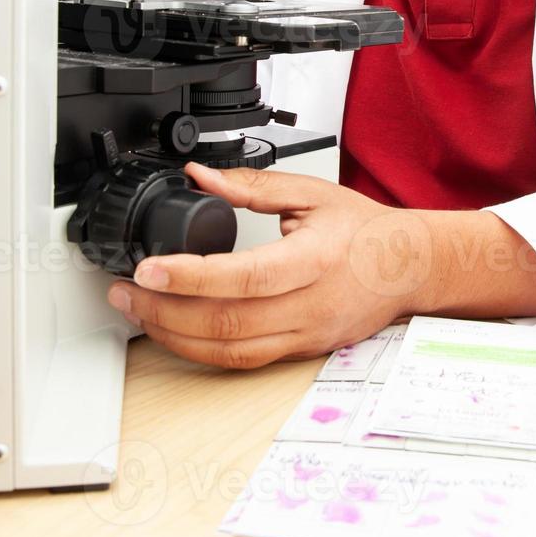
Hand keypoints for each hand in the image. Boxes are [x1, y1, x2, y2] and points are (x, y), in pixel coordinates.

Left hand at [106, 164, 437, 368]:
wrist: (409, 267)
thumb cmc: (365, 231)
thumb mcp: (311, 193)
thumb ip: (252, 184)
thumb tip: (201, 176)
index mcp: (313, 259)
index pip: (243, 276)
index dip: (189, 277)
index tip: (148, 269)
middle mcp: (309, 304)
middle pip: (225, 322)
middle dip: (164, 310)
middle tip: (126, 291)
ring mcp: (305, 334)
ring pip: (228, 351)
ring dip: (174, 335)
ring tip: (139, 312)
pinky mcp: (300, 350)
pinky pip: (242, 360)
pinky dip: (200, 349)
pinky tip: (175, 331)